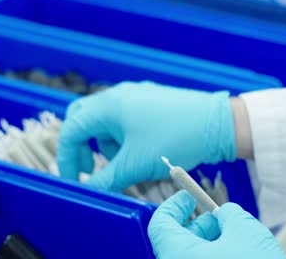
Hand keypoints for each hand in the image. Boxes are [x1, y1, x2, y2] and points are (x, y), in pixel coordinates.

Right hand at [57, 82, 235, 190]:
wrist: (217, 123)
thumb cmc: (175, 139)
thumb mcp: (134, 165)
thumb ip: (105, 180)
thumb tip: (89, 191)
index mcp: (107, 105)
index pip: (71, 130)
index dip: (67, 158)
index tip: (75, 180)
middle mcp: (117, 94)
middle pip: (83, 119)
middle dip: (82, 146)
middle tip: (89, 168)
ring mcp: (135, 94)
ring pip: (105, 120)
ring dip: (106, 143)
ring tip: (128, 161)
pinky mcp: (150, 99)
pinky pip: (124, 117)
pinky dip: (123, 136)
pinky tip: (142, 150)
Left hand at [148, 190, 285, 258]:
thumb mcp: (246, 231)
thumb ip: (228, 214)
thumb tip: (224, 213)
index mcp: (177, 255)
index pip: (159, 224)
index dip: (174, 206)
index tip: (188, 196)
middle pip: (174, 242)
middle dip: (197, 225)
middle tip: (218, 216)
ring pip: (189, 258)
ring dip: (207, 242)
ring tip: (233, 236)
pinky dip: (211, 258)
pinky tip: (235, 253)